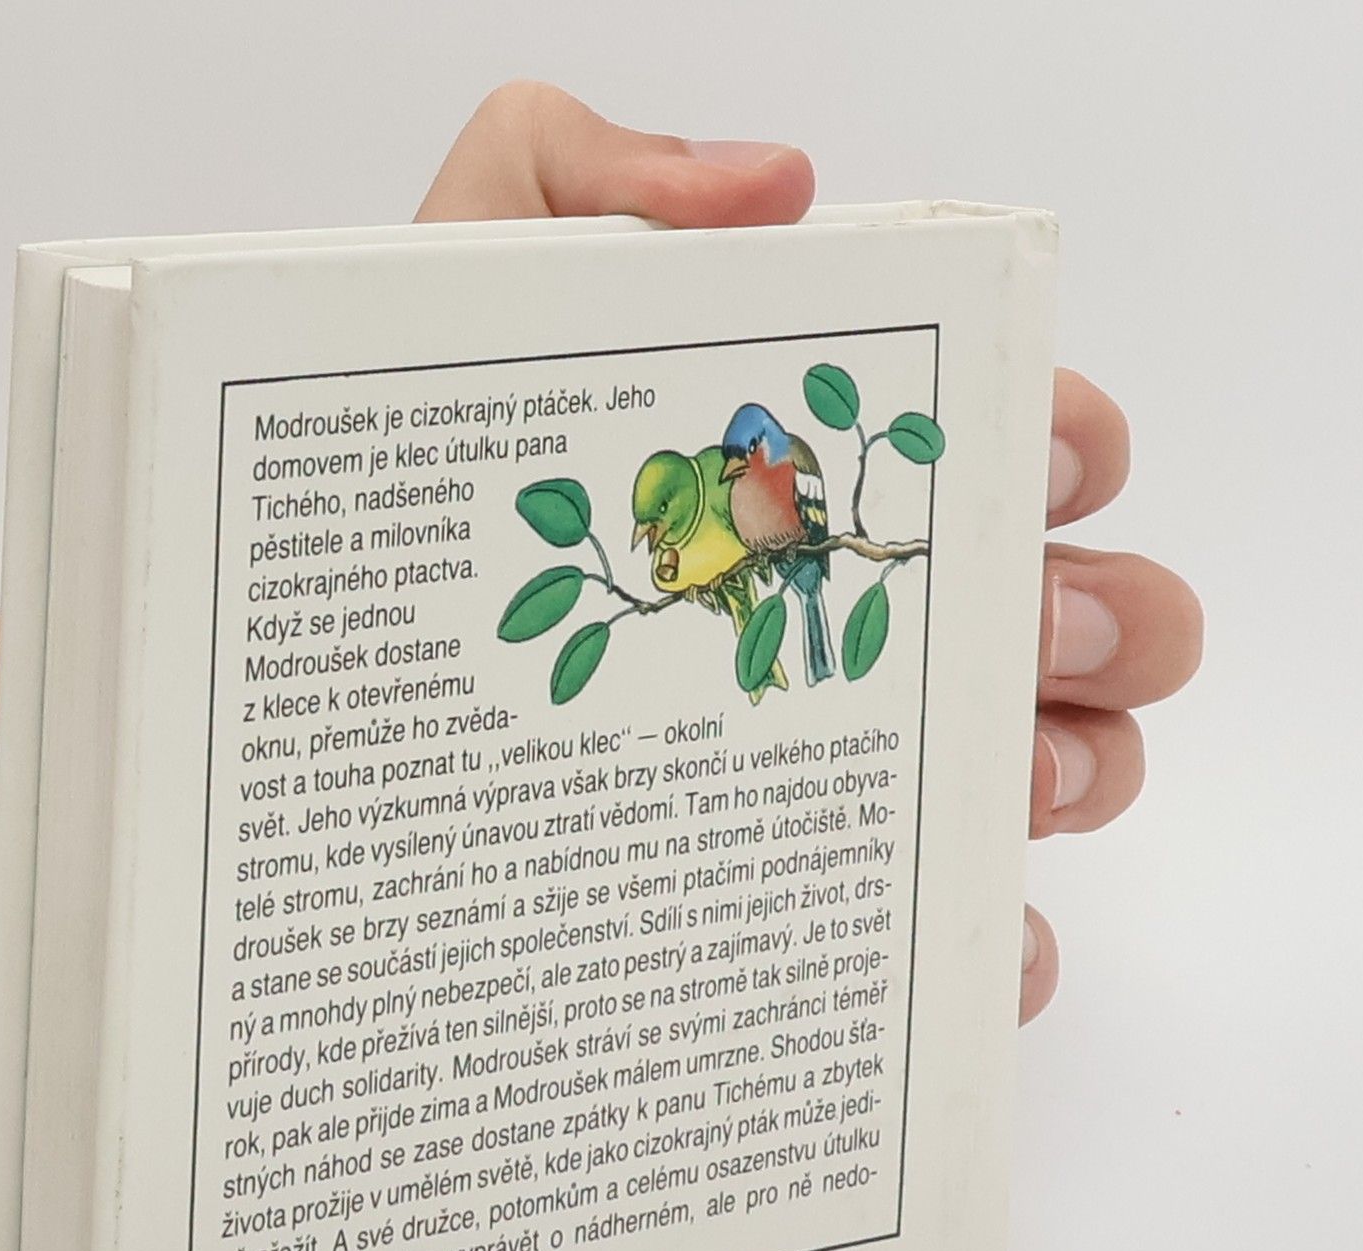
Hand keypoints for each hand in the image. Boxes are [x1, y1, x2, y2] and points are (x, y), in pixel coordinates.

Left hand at [417, 83, 1202, 1022]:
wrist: (262, 733)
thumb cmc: (361, 531)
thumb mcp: (437, 317)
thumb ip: (571, 181)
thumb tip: (773, 185)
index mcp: (788, 482)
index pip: (987, 441)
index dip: (1055, 438)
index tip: (1037, 462)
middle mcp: (830, 622)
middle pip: (1057, 612)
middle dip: (1100, 614)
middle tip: (1030, 630)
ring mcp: (817, 779)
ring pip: (1038, 775)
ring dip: (1073, 770)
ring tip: (1013, 783)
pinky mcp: (783, 918)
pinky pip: (936, 952)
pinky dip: (993, 956)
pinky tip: (979, 957)